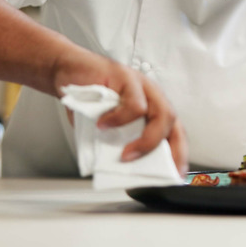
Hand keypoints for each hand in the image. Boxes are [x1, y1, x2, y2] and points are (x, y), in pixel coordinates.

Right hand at [54, 47, 188, 176]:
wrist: (66, 71)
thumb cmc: (87, 98)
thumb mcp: (106, 126)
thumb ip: (118, 140)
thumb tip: (125, 167)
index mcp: (151, 107)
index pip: (174, 130)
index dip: (179, 153)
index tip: (176, 175)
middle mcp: (151, 95)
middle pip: (172, 123)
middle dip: (169, 150)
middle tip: (151, 170)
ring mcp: (141, 85)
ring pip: (162, 113)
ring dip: (146, 140)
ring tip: (126, 155)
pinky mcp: (127, 77)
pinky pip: (134, 104)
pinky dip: (120, 120)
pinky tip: (103, 126)